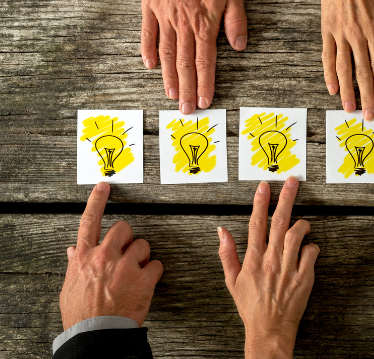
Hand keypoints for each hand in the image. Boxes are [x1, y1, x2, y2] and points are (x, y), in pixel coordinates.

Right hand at [59, 182, 162, 328]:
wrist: (96, 333)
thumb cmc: (81, 313)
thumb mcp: (70, 287)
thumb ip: (74, 265)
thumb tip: (72, 251)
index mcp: (84, 257)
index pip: (89, 221)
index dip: (97, 201)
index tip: (104, 186)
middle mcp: (104, 256)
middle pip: (123, 228)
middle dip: (128, 238)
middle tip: (127, 252)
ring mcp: (125, 266)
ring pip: (143, 245)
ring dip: (143, 256)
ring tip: (135, 273)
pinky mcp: (144, 278)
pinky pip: (157, 264)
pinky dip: (154, 272)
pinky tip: (146, 283)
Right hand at [141, 0, 246, 114]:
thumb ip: (236, 21)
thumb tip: (239, 46)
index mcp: (204, 23)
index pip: (205, 61)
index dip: (204, 84)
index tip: (203, 101)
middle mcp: (182, 24)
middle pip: (185, 64)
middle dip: (186, 89)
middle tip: (184, 110)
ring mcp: (164, 16)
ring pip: (166, 53)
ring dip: (169, 77)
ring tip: (170, 95)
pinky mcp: (150, 5)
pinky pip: (147, 33)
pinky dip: (149, 51)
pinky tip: (151, 65)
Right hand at [218, 179, 319, 357]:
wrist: (269, 329)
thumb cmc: (251, 306)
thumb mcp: (231, 280)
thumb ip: (227, 253)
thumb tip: (221, 231)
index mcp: (253, 259)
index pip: (256, 223)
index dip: (260, 202)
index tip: (265, 186)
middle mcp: (271, 260)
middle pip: (279, 222)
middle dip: (285, 198)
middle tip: (292, 181)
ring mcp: (289, 268)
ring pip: (297, 235)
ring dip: (302, 224)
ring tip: (303, 221)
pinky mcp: (304, 277)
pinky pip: (311, 253)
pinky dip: (311, 246)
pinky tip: (308, 247)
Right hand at [320, 0, 373, 120]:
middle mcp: (356, 36)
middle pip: (362, 73)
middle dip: (365, 96)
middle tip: (368, 115)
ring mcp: (339, 34)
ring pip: (342, 68)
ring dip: (346, 90)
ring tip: (349, 108)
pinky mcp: (327, 29)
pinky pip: (327, 56)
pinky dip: (328, 73)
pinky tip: (332, 87)